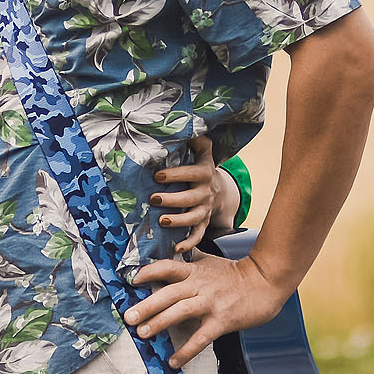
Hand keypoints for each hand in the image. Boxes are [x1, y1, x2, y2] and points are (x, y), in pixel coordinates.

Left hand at [125, 253, 288, 368]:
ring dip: (160, 323)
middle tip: (128, 317)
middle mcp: (199, 286)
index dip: (149, 272)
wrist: (266, 282)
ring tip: (143, 334)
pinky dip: (186, 351)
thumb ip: (191, 258)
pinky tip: (173, 361)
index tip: (131, 279)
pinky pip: (201, 338)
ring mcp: (210, 304)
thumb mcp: (210, 261)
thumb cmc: (236, 274)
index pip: (167, 267)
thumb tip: (174, 249)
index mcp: (195, 271)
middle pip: (169, 293)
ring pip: (181, 312)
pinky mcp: (222, 321)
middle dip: (147, 305)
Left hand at [149, 134, 236, 253]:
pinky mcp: (203, 224)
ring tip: (162, 222)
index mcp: (204, 174)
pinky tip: (175, 248)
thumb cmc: (201, 168)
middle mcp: (205, 193)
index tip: (157, 175)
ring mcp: (205, 210)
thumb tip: (189, 125)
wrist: (219, 190)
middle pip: (190, 198)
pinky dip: (188, 243)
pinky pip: (198, 236)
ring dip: (178, 221)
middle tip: (153, 199)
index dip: (175, 174)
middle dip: (172, 200)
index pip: (190, 174)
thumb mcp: (203, 153)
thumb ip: (197, 141)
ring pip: (194, 218)